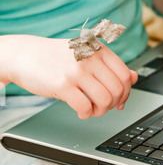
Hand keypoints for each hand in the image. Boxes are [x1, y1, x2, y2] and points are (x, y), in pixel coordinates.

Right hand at [2, 35, 137, 118]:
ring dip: (101, 111)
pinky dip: (86, 114)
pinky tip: (80, 111)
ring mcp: (77, 70)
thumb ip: (110, 65)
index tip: (119, 101)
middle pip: (118, 89)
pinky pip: (85, 107)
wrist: (25, 54)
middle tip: (103, 107)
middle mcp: (90, 58)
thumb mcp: (87, 54)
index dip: (126, 92)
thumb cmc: (57, 57)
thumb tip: (135, 77)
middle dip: (114, 104)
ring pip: (105, 100)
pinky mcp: (63, 84)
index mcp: (99, 49)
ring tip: (92, 109)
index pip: (125, 74)